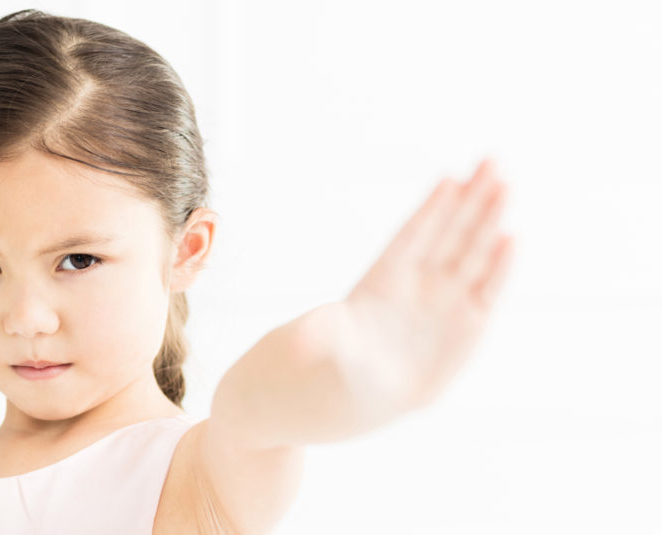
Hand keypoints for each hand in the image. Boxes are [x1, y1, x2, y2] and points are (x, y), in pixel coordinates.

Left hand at [338, 158, 514, 420]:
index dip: (428, 210)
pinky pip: (486, 291)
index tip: (447, 179)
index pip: (410, 237)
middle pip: (447, 233)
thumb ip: (323, 338)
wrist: (355, 396)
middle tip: (491, 160)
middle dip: (470, 199)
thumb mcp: (321, 352)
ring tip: (506, 181)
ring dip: (489, 219)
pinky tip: (512, 237)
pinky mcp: (467, 326)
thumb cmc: (332, 366)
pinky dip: (499, 267)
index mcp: (379, 282)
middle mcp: (416, 284)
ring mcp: (444, 301)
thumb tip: (309, 333)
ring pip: (471, 252)